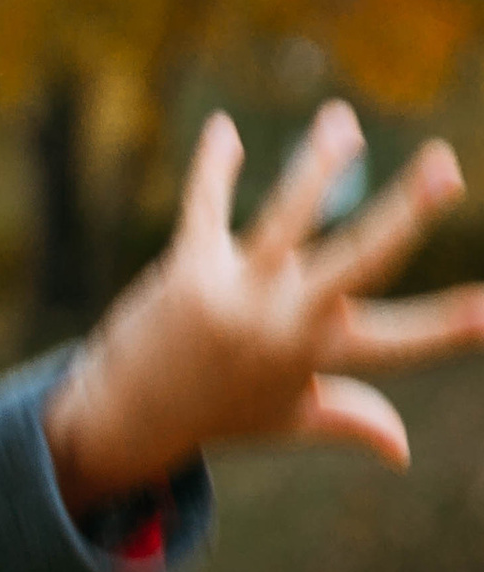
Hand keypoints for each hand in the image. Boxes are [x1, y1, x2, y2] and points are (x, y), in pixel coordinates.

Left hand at [42, 100, 483, 512]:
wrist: (124, 415)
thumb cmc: (216, 412)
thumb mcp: (287, 418)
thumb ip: (350, 419)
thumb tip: (403, 450)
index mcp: (314, 355)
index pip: (398, 340)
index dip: (448, 326)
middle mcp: (280, 321)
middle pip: (355, 261)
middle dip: (404, 213)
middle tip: (447, 168)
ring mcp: (232, 292)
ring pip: (283, 219)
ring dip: (314, 167)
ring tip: (342, 121)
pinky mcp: (185, 269)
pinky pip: (204, 207)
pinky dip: (212, 167)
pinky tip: (224, 129)